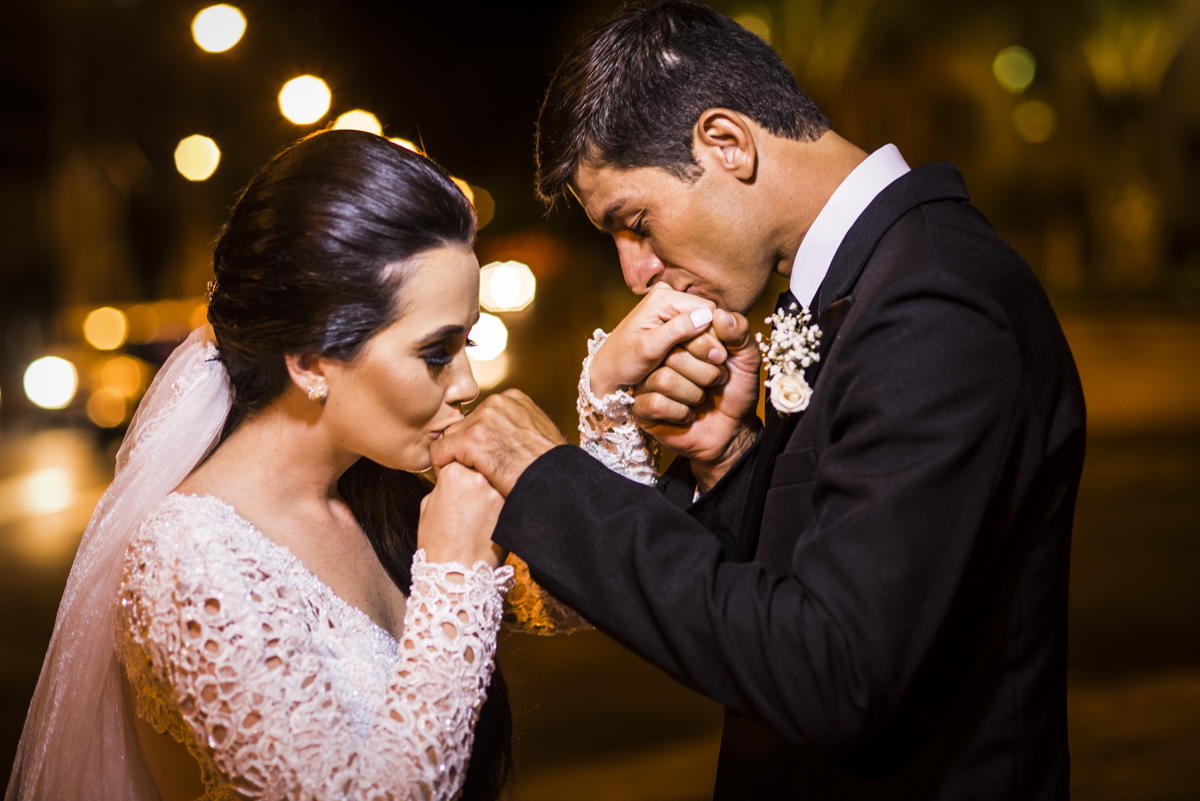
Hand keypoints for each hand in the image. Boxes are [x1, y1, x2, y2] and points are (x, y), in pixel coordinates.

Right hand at [418, 462, 505, 568]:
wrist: (456, 574)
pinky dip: (499, 504)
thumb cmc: (437, 543)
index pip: (457, 457)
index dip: (456, 471)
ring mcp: (496, 492)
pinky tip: (488, 520)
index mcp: (452, 474)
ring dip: (488, 489)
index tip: (455, 487)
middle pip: (478, 465)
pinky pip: (504, 495)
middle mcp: (477, 478)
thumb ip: (442, 483)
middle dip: (474, 477)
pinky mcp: (509, 507)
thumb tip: (453, 473)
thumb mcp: (427, 505)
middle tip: (468, 501)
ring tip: (478, 513)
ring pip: (494, 479)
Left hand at [430, 389, 567, 496]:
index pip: (480, 417)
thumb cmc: (552, 468)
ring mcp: (484, 420)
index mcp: (514, 399)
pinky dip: (442, 466)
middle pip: (463, 425)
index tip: (486, 458)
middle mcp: (497, 403)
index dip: (478, 440)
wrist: (558, 483)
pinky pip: (440, 452)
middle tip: (474, 471)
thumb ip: (518, 428)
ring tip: (468, 477)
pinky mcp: (473, 440)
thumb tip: (506, 436)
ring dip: (455, 457)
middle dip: (465, 448)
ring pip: (450, 438)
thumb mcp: (539, 436)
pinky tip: (453, 480)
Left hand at [590, 283, 728, 397]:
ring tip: (700, 363)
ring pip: (704, 322)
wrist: (608, 369)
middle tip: (711, 364)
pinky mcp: (671, 317)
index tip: (714, 359)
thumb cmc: (623, 361)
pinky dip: (697, 344)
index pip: (706, 309)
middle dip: (709, 339)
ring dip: (704, 343)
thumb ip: (676, 331)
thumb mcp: (648, 348)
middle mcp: (667, 294)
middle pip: (707, 314)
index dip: (714, 333)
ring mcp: (670, 305)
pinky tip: (692, 358)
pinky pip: (696, 328)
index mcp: (662, 297)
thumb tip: (706, 317)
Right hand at [633, 309, 761, 491]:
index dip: (706, 344)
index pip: (683, 328)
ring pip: (664, 379)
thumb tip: (719, 312)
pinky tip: (689, 415)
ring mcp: (649, 383)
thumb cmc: (736, 392)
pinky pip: (655, 403)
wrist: (732, 432)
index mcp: (682, 340)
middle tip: (718, 382)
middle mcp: (661, 358)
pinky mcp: (643, 409)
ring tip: (702, 400)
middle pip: (671, 353)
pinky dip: (680, 412)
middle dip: (705, 373)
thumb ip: (739, 331)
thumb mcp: (746, 358)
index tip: (724, 359)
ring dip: (693, 394)